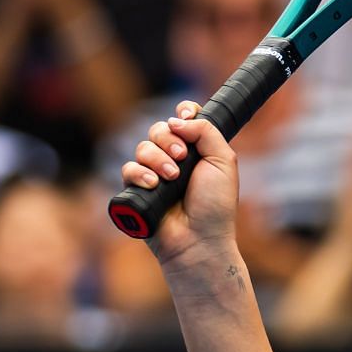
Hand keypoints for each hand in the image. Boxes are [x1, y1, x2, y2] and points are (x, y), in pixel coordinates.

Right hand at [120, 101, 240, 269]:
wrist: (200, 238)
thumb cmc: (216, 205)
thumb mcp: (223, 161)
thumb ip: (207, 131)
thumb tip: (178, 118)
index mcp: (197, 150)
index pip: (183, 119)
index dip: (182, 113)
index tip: (185, 115)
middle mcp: (174, 159)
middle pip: (159, 129)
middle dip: (169, 139)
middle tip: (182, 157)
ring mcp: (154, 174)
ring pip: (143, 148)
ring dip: (157, 159)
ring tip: (170, 177)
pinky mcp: (137, 190)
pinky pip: (128, 169)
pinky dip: (139, 173)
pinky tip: (153, 184)